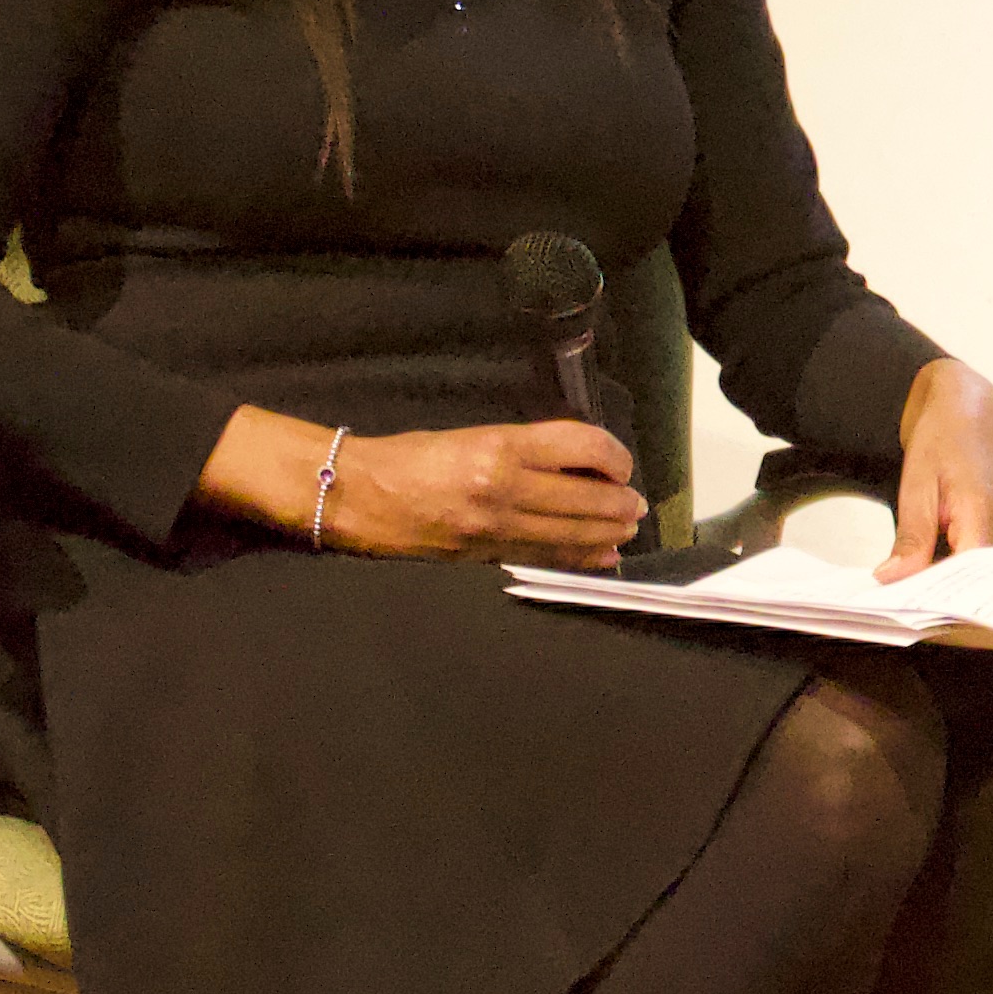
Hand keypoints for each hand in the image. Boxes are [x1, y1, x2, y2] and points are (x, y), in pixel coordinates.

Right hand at [208, 408, 646, 564]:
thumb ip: (526, 450)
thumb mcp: (472, 435)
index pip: (581, 446)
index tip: (622, 464)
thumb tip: (579, 464)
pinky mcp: (483, 557)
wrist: (356, 495)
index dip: (613, 456)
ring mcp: (494, 528)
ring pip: (572, 534)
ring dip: (608, 532)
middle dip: (620, 502)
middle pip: (587, 497)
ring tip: (627, 528)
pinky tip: (601, 556)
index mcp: (501, 447)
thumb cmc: (410, 456)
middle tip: (637, 503)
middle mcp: (504, 488)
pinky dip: (579, 558)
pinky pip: (544, 558)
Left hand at [884, 359, 992, 583]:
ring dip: (954, 586)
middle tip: (903, 599)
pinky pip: (992, 568)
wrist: (973, 409)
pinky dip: (966, 573)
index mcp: (985, 511)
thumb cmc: (947, 436)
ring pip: (986, 580)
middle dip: (941, 597)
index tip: (907, 606)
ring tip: (919, 582)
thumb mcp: (916, 483)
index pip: (966, 577)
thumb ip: (911, 536)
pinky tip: (940, 569)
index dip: (937, 599)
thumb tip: (894, 578)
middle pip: (978, 585)